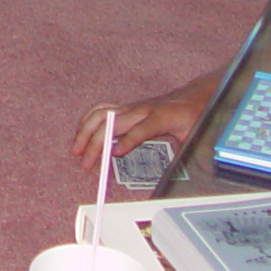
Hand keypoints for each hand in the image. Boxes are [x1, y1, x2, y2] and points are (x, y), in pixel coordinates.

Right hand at [69, 79, 212, 167]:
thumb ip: (181, 151)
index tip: (115, 154)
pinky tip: (81, 134)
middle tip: (86, 163)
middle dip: (95, 142)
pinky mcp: (125, 108)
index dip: (128, 141)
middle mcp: (142, 109)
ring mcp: (131, 107)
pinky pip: (101, 110)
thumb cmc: (193, 117)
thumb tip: (173, 173)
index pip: (142, 129)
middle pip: (112, 122)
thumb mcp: (193, 136)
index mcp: (161, 117)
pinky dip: (87, 121)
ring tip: (76, 150)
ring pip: (101, 114)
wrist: (194, 96)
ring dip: (85, 130)